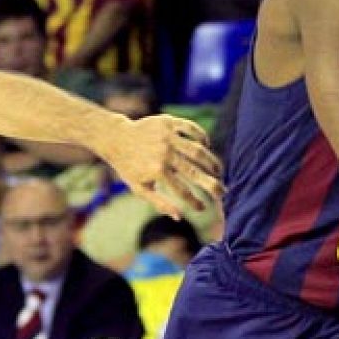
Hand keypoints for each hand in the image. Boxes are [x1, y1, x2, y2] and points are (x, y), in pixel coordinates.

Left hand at [96, 114, 222, 217]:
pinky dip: (203, 137)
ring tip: (218, 171)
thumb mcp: (139, 188)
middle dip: (211, 184)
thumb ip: (159, 203)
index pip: (183, 191)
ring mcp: (167, 136)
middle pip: (195, 172)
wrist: (116, 138)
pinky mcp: (168, 122)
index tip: (204, 208)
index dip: (195, 202)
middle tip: (222, 192)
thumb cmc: (129, 167)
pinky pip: (192, 128)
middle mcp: (164, 154)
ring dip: (211, 162)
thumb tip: (179, 217)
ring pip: (198, 150)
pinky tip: (207, 147)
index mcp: (157, 172)